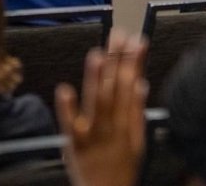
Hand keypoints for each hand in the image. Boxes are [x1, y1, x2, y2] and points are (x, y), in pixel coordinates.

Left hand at [56, 30, 148, 185]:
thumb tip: (141, 84)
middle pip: (116, 88)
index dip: (135, 62)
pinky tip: (64, 89)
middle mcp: (112, 126)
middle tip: (119, 35)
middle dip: (118, 60)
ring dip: (96, 78)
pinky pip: (70, 125)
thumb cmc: (122, 170)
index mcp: (128, 123)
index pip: (133, 85)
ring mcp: (92, 134)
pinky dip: (67, 108)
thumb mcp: (138, 141)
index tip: (137, 40)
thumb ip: (137, 112)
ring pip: (96, 102)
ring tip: (97, 54)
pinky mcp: (74, 144)